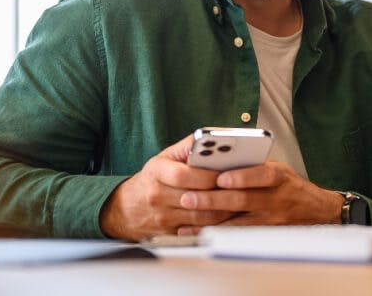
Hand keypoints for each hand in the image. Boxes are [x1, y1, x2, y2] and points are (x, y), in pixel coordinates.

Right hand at [99, 134, 236, 240]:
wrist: (127, 208)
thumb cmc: (153, 178)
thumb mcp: (164, 157)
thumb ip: (189, 147)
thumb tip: (215, 137)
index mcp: (156, 171)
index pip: (183, 175)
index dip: (207, 176)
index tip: (226, 173)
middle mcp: (157, 195)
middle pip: (196, 199)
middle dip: (222, 194)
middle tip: (243, 189)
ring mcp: (163, 218)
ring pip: (202, 218)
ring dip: (225, 212)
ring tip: (243, 202)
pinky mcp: (171, 234)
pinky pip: (199, 232)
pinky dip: (217, 225)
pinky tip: (231, 218)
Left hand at [176, 161, 344, 233]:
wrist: (316, 210)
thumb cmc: (289, 185)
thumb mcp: (278, 168)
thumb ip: (252, 166)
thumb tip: (217, 160)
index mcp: (279, 176)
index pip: (262, 174)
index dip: (241, 177)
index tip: (219, 177)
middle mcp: (276, 198)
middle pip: (243, 200)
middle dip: (213, 200)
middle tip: (188, 198)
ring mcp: (272, 219)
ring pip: (238, 222)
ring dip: (210, 221)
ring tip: (186, 221)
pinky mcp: (266, 235)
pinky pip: (238, 236)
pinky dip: (217, 235)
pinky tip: (199, 234)